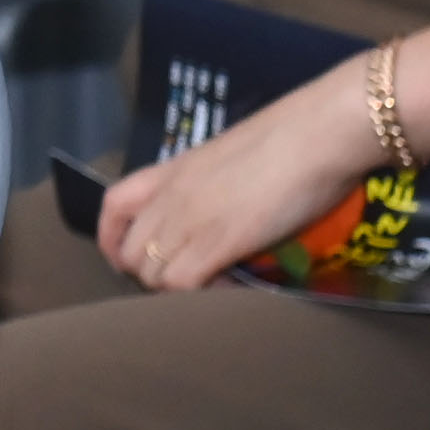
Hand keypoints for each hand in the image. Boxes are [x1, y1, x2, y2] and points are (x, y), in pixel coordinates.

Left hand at [98, 64, 386, 291]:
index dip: (112, 240)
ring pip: (152, 274)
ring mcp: (190, 219)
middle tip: (190, 278)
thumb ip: (209, 186)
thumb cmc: (287, 139)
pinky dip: (202, 296)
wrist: (317, 133)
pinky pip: (184, 284)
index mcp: (170, 170)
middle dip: (152, 275)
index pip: (112, 207)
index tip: (128, 260)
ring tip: (214, 284)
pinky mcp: (218, 241)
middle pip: (130, 253)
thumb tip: (218, 211)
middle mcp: (170, 196)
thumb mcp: (228, 160)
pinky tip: (230, 286)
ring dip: (178, 290)